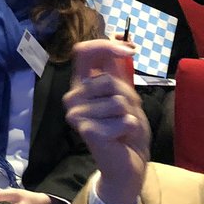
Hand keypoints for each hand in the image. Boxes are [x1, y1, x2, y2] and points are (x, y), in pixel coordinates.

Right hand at [63, 40, 147, 203]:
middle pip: (109, 80)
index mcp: (80, 84)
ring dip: (131, 115)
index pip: (83, 52)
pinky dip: (131, 128)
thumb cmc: (125, 127)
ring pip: (119, 101)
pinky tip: (122, 138)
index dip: (105, 46)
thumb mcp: (125, 94)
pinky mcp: (87, 131)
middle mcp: (72, 96)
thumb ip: (118, 69)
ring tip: (122, 127)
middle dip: (128, 96)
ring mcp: (76, 114)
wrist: (128, 163)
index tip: (130, 50)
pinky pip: (124, 120)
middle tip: (124, 114)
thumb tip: (122, 40)